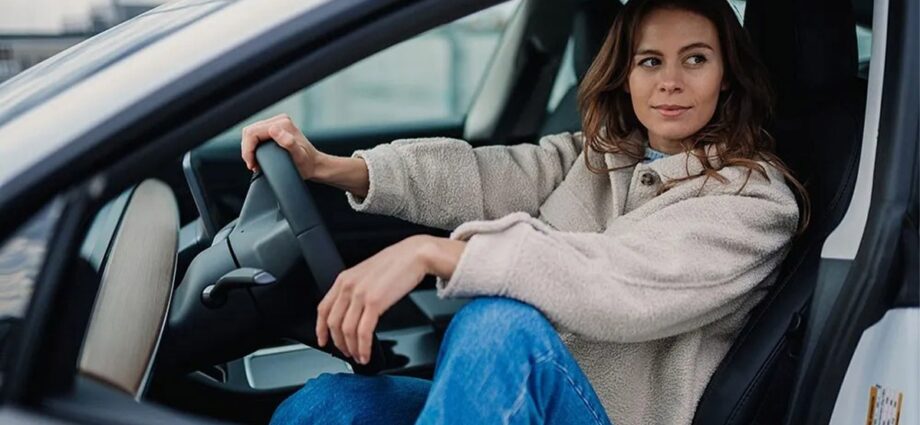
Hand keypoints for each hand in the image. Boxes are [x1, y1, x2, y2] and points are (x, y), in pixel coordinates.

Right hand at [240, 113, 322, 179]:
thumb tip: (273, 130)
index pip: (252, 132)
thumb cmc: (307, 163)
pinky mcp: (276, 129)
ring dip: (249, 148)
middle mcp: (280, 120)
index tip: (252, 164)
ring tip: (255, 163)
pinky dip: (254, 146)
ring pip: (252, 133)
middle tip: (253, 165)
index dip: (248, 149)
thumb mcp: (298, 156)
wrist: (314, 165)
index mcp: (283, 124)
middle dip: (247, 149)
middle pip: (250, 131)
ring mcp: (277, 123)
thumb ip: (288, 143)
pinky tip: (258, 156)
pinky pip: (257, 135)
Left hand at [316, 235, 466, 363]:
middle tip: (347, 353)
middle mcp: (348, 287)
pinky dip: (363, 347)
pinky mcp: (375, 303)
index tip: (323, 340)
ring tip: (359, 356)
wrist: (415, 255)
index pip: (323, 309)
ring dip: (352, 348)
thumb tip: (353, 312)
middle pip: (334, 323)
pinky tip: (367, 353)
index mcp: (344, 279)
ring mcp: (360, 294)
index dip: (321, 329)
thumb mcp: (367, 274)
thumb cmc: (397, 263)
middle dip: (338, 343)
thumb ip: (356, 290)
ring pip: (347, 330)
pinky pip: (363, 332)